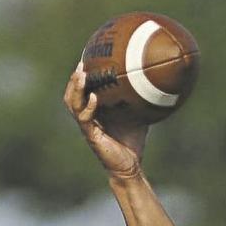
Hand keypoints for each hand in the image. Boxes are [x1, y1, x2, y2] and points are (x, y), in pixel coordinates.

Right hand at [63, 64, 148, 179]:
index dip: (80, 77)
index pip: (82, 91)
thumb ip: (137, 101)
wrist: (130, 167)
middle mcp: (87, 118)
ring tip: (82, 75)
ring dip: (76, 89)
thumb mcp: (135, 116)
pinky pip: (85, 119)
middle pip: (71, 95)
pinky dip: (89, 107)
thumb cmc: (131, 142)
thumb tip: (153, 83)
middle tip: (81, 64)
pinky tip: (95, 97)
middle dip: (74, 79)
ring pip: (73, 105)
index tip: (86, 58)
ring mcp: (88, 128)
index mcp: (94, 112)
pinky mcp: (92, 137)